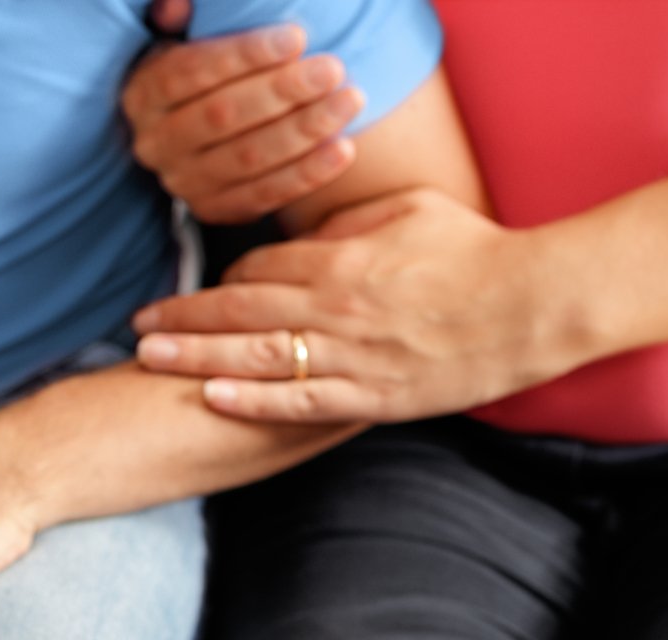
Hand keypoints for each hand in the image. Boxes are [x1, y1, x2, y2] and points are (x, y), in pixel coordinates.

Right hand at [122, 16, 362, 224]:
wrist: (203, 134)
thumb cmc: (206, 72)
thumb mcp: (185, 38)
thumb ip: (181, 17)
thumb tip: (176, 6)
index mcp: (143, 94)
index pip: (191, 72)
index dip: (245, 55)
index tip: (297, 38)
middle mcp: (156, 143)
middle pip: (223, 116)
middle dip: (282, 91)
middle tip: (332, 69)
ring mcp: (184, 183)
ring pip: (248, 158)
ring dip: (304, 131)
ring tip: (349, 101)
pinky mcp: (215, 210)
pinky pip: (266, 196)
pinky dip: (307, 175)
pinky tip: (343, 150)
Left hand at [133, 187, 592, 423]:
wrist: (529, 307)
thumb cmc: (477, 254)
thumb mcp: (412, 210)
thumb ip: (354, 221)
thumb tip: (313, 229)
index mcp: (343, 259)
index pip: (261, 266)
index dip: (225, 276)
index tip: (201, 288)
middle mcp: (335, 307)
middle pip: (239, 307)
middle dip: (183, 316)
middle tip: (138, 324)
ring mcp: (351, 355)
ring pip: (256, 354)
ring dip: (196, 356)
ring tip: (150, 359)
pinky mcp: (371, 397)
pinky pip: (299, 401)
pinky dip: (252, 400)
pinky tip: (212, 398)